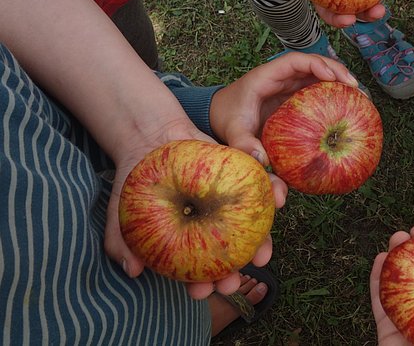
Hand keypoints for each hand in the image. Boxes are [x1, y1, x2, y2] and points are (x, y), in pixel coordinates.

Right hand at [106, 119, 287, 299]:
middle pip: (231, 255)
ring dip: (263, 239)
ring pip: (253, 226)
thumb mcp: (120, 212)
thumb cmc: (135, 183)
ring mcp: (231, 204)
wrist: (150, 138)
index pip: (199, 272)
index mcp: (189, 244)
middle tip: (235, 280)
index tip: (202, 291)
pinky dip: (273, 192)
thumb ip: (120, 242)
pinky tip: (278, 199)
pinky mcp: (242, 177)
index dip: (203, 285)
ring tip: (264, 250)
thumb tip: (133, 271)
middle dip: (238, 271)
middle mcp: (215, 228)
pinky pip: (262, 186)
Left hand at [209, 51, 357, 165]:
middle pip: (314, 65)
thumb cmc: (226, 118)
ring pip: (318, 77)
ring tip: (359, 97)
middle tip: (356, 87)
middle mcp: (281, 77)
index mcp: (266, 76)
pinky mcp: (294, 99)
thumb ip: (243, 143)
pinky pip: (316, 92)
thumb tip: (261, 159)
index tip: (334, 77)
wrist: (218, 118)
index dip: (317, 64)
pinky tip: (348, 110)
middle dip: (336, 72)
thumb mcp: (233, 130)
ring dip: (339, 83)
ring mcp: (289, 87)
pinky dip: (332, 97)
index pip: (295, 61)